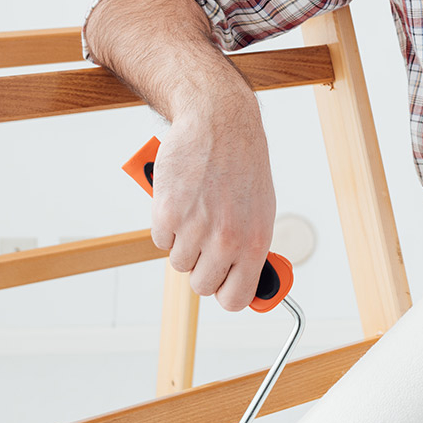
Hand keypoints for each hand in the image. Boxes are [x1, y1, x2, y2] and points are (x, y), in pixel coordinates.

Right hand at [147, 103, 275, 311]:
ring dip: (183, 243)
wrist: (219, 123)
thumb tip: (246, 282)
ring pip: (179, 263)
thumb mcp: (262, 210)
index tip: (222, 284)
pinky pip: (160, 240)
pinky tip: (181, 202)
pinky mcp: (167, 214)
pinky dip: (166, 225)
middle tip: (204, 242)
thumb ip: (250, 248)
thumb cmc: (242, 164)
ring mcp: (195, 228)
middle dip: (201, 267)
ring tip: (196, 213)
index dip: (225, 293)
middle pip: (202, 286)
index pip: (235, 299)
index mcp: (254, 243)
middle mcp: (226, 240)